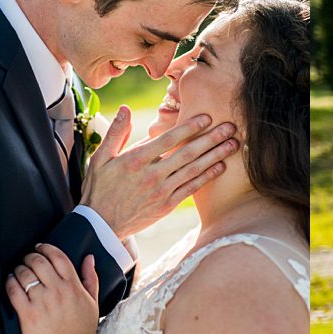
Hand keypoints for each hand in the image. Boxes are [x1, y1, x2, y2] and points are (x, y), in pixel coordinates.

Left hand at [5, 243, 102, 333]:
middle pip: (38, 261)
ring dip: (19, 268)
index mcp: (74, 287)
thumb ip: (90, 279)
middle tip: (27, 259)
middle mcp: (58, 292)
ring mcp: (42, 303)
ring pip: (24, 273)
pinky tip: (10, 281)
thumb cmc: (82, 333)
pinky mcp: (28, 315)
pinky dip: (10, 282)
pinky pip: (14, 290)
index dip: (46, 248)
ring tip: (18, 271)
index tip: (39, 247)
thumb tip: (89, 257)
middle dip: (30, 256)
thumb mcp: (93, 304)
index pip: (58, 257)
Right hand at [77, 107, 238, 237]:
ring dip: (215, 156)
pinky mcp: (167, 205)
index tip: (207, 117)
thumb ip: (116, 133)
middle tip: (231, 127)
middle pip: (187, 153)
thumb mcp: (100, 158)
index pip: (168, 139)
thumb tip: (125, 108)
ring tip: (233, 144)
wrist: (100, 225)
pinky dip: (207, 177)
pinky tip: (221, 166)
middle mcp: (152, 175)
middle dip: (211, 139)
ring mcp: (161, 191)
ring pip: (194, 170)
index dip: (190, 127)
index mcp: (136, 159)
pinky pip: (191, 188)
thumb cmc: (99, 188)